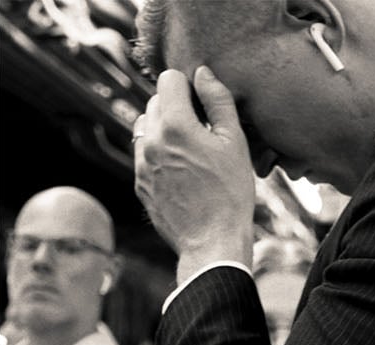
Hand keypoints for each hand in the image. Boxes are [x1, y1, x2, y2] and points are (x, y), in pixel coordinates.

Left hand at [133, 67, 256, 281]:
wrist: (211, 240)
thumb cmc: (230, 192)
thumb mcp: (234, 141)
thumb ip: (218, 101)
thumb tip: (203, 73)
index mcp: (176, 126)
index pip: (168, 79)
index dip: (188, 85)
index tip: (203, 101)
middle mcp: (151, 141)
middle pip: (155, 101)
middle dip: (176, 105)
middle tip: (201, 126)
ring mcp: (141, 164)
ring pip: (145, 126)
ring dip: (163, 127)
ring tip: (189, 146)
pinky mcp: (139, 183)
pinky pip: (143, 153)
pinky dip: (158, 151)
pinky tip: (181, 168)